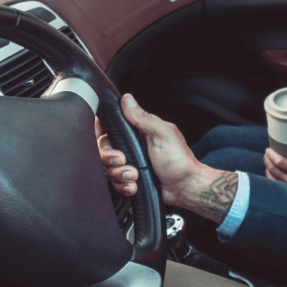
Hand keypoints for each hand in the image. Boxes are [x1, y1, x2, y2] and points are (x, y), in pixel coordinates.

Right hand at [96, 94, 237, 223]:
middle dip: (110, 157)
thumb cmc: (180, 160)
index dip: (101, 131)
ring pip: (108, 168)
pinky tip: (135, 185)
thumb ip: (144, 118)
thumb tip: (127, 99)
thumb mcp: (163, 134)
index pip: (109, 126)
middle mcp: (131, 146)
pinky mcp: (130, 180)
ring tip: (135, 176)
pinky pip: (115, 184)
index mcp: (138, 131)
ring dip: (120, 174)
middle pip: (103, 148)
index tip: (106, 139)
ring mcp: (130, 163)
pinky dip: (124, 186)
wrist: (185, 187)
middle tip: (123, 160)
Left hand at [263, 146, 286, 186]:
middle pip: (272, 170)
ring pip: (271, 179)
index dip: (271, 155)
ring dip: (267, 170)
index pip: (280, 162)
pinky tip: (270, 175)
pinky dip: (270, 179)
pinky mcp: (286, 197)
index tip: (268, 150)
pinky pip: (274, 187)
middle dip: (267, 160)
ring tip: (268, 164)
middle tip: (266, 154)